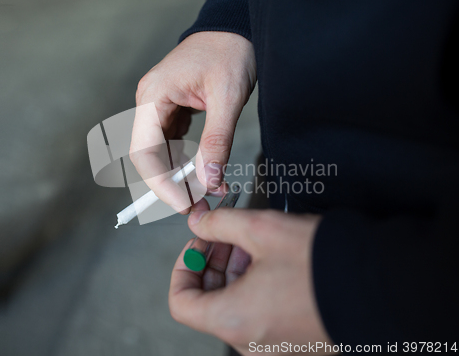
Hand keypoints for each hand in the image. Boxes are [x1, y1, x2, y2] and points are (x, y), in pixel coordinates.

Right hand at [130, 32, 255, 213]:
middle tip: (199, 203)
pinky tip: (203, 170)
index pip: (144, 152)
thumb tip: (209, 180)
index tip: (183, 204)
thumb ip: (217, 141)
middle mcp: (149, 102)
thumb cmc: (230, 52)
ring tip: (207, 189)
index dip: (160, 184)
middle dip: (172, 183)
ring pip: (160, 153)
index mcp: (153, 96)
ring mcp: (159, 107)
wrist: (234, 29)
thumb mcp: (227, 97)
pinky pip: (172, 143)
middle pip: (149, 156)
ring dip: (180, 175)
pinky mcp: (172, 110)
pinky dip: (186, 161)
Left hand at [169, 206, 333, 355]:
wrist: (384, 287)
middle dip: (214, 261)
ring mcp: (272, 346)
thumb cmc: (326, 266)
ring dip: (235, 270)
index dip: (184, 266)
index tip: (199, 243)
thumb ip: (220, 223)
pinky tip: (272, 259)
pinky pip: (259, 313)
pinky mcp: (292, 341)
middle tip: (227, 233)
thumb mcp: (263, 229)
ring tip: (253, 240)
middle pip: (208, 301)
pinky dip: (255, 285)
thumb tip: (199, 221)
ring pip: (234, 305)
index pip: (180, 302)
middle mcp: (250, 343)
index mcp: (234, 321)